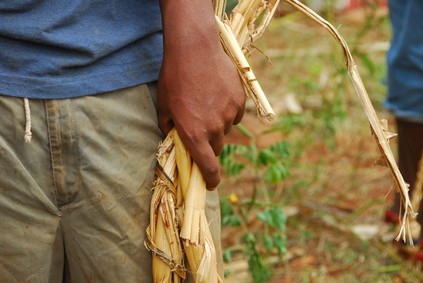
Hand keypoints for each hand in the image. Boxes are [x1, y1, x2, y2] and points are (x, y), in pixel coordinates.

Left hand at [157, 0, 244, 188]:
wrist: (195, 49)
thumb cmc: (174, 78)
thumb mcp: (163, 105)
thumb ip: (168, 127)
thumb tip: (173, 138)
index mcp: (194, 134)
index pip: (207, 166)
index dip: (210, 179)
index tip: (210, 184)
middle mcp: (215, 128)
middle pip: (217, 148)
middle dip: (209, 144)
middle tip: (200, 129)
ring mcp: (229, 114)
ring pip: (226, 130)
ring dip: (217, 125)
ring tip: (207, 105)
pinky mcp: (239, 101)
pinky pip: (235, 114)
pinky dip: (227, 111)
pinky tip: (217, 96)